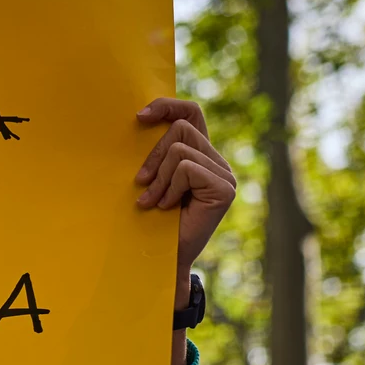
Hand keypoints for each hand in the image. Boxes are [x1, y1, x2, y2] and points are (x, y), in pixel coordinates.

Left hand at [135, 98, 236, 284]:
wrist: (161, 258)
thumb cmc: (151, 219)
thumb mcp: (150, 179)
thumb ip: (154, 155)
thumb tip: (139, 118)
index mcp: (201, 155)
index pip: (191, 113)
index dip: (168, 106)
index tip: (139, 117)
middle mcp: (217, 162)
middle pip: (180, 129)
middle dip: (153, 156)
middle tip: (142, 183)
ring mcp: (224, 175)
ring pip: (179, 150)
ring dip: (159, 177)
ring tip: (155, 201)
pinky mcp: (224, 189)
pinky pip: (186, 169)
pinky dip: (170, 188)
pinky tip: (167, 207)